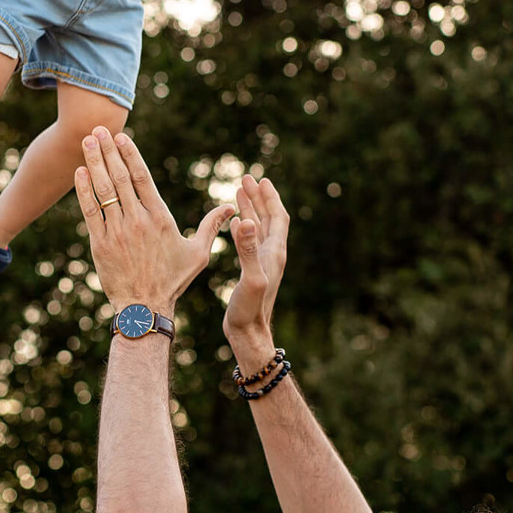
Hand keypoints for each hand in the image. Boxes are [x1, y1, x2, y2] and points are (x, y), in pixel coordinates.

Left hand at [74, 127, 234, 317]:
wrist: (145, 307)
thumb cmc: (173, 281)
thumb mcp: (198, 253)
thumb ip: (211, 226)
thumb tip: (231, 208)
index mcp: (160, 218)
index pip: (143, 177)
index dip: (131, 154)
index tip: (122, 137)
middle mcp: (138, 220)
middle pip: (120, 177)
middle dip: (109, 151)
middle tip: (98, 129)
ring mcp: (117, 231)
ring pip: (103, 190)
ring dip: (94, 163)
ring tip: (87, 141)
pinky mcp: (100, 243)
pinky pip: (90, 211)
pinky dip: (83, 190)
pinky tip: (79, 172)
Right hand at [223, 174, 287, 371]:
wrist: (248, 334)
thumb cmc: (250, 310)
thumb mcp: (250, 277)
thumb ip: (248, 250)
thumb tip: (247, 221)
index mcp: (274, 253)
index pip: (277, 217)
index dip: (271, 198)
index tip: (261, 179)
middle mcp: (271, 255)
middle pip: (268, 218)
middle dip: (259, 198)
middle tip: (247, 178)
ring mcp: (262, 262)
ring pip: (258, 228)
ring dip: (251, 209)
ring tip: (240, 191)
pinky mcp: (252, 270)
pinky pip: (250, 241)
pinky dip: (243, 227)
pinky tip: (235, 223)